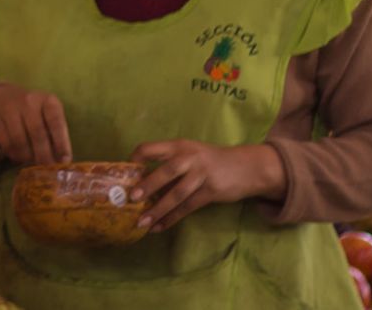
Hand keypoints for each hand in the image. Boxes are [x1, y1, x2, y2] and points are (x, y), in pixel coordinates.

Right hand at [0, 83, 71, 165]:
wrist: (3, 98)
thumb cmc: (34, 111)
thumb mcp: (49, 114)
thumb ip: (57, 133)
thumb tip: (62, 160)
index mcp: (48, 101)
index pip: (56, 122)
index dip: (61, 143)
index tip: (64, 160)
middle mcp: (29, 102)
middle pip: (37, 133)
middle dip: (44, 155)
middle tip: (48, 167)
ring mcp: (10, 110)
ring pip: (20, 141)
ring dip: (29, 156)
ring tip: (34, 162)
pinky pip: (7, 144)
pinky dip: (15, 155)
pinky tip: (21, 157)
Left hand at [128, 141, 284, 232]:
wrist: (247, 167)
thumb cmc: (209, 161)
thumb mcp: (189, 154)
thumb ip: (169, 163)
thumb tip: (140, 181)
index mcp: (179, 146)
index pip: (150, 148)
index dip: (136, 160)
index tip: (124, 175)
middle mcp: (190, 157)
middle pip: (167, 171)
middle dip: (148, 185)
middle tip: (131, 198)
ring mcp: (202, 174)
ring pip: (177, 194)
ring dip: (158, 209)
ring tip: (142, 222)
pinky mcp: (212, 191)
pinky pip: (188, 207)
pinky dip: (172, 218)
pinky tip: (160, 226)